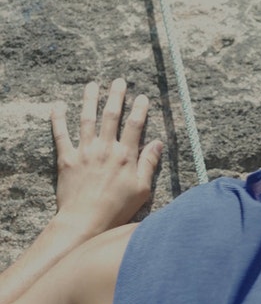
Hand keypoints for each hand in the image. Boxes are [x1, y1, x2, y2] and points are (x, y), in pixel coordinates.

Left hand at [51, 79, 162, 236]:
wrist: (85, 222)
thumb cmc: (116, 209)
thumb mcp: (142, 189)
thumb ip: (149, 163)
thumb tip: (158, 143)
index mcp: (125, 155)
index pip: (134, 125)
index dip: (139, 109)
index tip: (142, 97)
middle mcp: (105, 148)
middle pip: (111, 116)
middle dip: (116, 96)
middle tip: (119, 81)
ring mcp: (85, 151)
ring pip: (88, 119)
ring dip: (90, 99)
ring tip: (93, 85)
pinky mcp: (67, 158)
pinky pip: (61, 134)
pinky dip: (59, 118)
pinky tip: (59, 105)